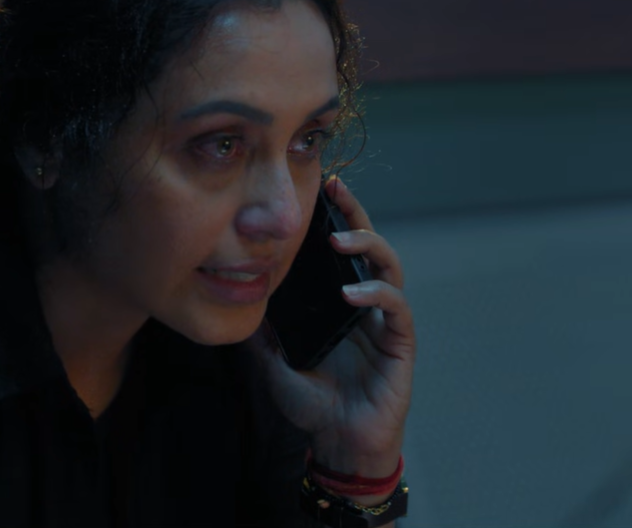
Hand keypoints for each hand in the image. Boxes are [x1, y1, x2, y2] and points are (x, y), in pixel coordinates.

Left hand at [246, 174, 416, 479]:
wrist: (338, 444)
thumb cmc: (313, 405)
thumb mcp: (273, 362)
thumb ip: (258, 334)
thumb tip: (231, 304)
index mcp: (338, 303)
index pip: (340, 251)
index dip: (335, 218)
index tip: (319, 187)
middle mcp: (365, 305)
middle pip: (369, 247)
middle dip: (355, 214)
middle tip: (336, 191)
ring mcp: (385, 322)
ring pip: (389, 268)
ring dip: (368, 246)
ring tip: (339, 241)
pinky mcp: (400, 344)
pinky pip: (395, 308)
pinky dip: (376, 294)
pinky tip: (352, 294)